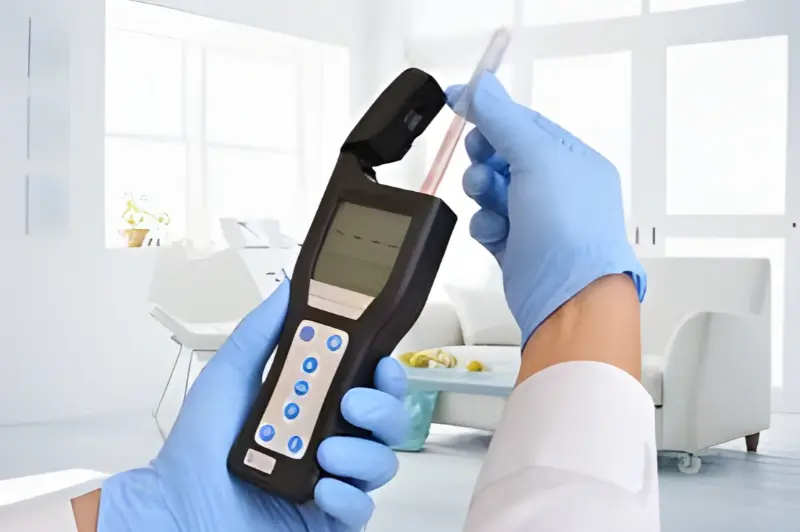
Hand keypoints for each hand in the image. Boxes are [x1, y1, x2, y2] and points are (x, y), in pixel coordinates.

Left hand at [97, 281, 408, 531]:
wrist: (177, 506)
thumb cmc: (197, 447)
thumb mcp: (228, 376)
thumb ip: (261, 332)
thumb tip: (287, 290)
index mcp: (316, 405)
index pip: (370, 384)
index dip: (386, 374)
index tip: (382, 363)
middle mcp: (331, 439)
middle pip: (388, 422)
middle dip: (383, 409)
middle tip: (353, 404)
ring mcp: (333, 480)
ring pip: (381, 464)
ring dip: (362, 454)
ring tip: (325, 453)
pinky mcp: (328, 518)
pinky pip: (361, 509)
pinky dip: (348, 498)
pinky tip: (323, 489)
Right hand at [446, 73, 645, 343]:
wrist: (568, 298)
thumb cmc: (570, 232)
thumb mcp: (537, 159)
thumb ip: (503, 120)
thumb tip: (482, 87)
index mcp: (573, 159)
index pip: (526, 123)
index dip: (492, 113)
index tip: (460, 102)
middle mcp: (558, 188)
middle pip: (504, 155)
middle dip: (485, 157)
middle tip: (481, 161)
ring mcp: (538, 218)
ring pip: (492, 190)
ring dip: (483, 190)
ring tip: (488, 198)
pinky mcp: (518, 246)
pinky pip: (489, 222)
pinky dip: (486, 224)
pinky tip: (495, 231)